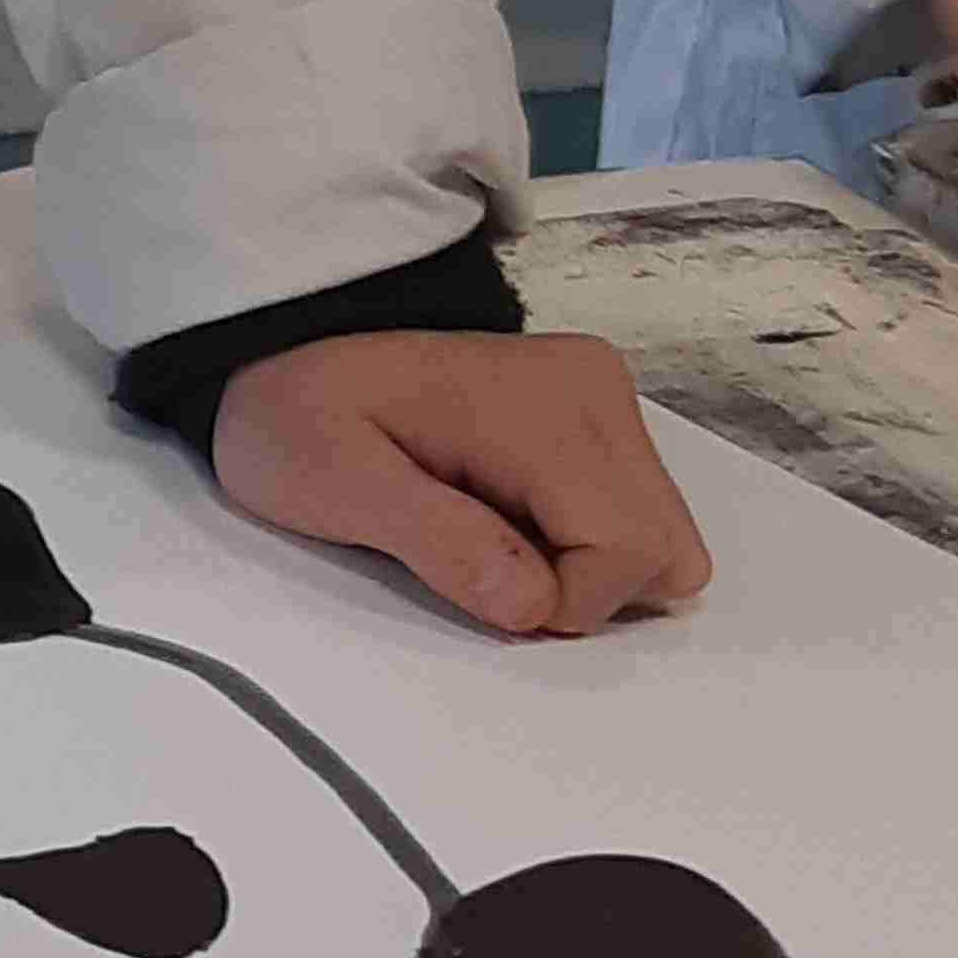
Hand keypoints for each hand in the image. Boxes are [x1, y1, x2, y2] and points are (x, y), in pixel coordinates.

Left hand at [210, 328, 710, 637]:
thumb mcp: (334, 484)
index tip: (477, 581)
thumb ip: (435, 540)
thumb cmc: (301, 418)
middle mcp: (595, 394)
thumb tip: (533, 603)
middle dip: (583, 590)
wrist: (291, 354)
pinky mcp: (596, 418)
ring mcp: (605, 401)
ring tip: (491, 537)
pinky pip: (633, 516)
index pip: (629, 551)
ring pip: (661, 540)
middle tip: (483, 562)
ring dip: (588, 570)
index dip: (560, 602)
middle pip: (666, 550)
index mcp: (544, 409)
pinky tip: (507, 519)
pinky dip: (583, 544)